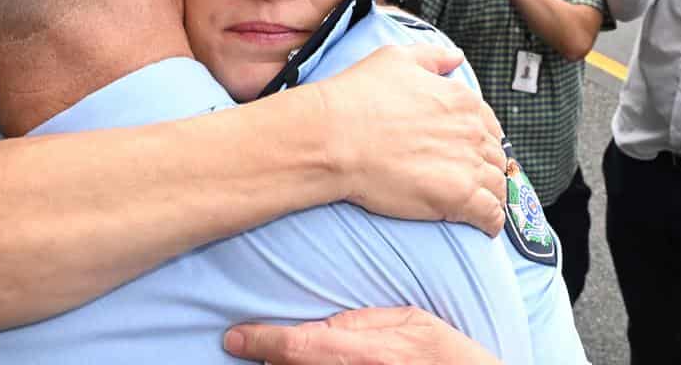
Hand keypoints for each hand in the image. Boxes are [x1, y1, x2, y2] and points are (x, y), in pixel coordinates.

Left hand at [223, 307, 502, 364]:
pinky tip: (306, 362)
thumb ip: (361, 320)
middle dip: (272, 358)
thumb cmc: (447, 356)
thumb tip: (320, 323)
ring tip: (279, 355)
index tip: (234, 337)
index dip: (261, 341)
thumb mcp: (410, 322)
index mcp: (365, 354)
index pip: (298, 345)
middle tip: (255, 346)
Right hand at [313, 44, 507, 236]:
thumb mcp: (395, 59)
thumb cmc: (356, 98)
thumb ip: (432, 57)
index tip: (471, 150)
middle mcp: (471, 130)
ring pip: (498, 184)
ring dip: (492, 194)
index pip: (489, 124)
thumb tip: (455, 58)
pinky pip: (490, 213)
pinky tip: (484, 225)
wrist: (333, 138)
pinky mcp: (459, 197)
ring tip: (480, 204)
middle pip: (495, 155)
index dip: (481, 139)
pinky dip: (492, 221)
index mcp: (460, 99)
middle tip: (473, 178)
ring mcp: (468, 164)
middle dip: (487, 167)